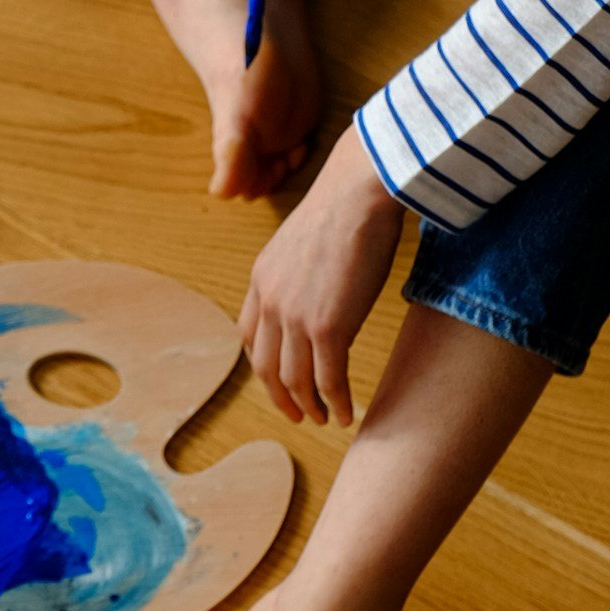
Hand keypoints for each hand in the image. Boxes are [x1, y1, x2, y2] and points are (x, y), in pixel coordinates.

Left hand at [238, 127, 404, 427]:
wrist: (358, 192)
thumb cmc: (344, 208)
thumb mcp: (301, 241)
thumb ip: (297, 272)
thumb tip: (316, 290)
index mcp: (261, 278)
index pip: (250, 336)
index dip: (263, 365)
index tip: (279, 381)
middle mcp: (271, 301)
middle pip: (266, 366)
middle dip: (281, 397)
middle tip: (299, 414)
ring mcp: (296, 316)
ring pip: (295, 380)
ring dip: (309, 406)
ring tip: (323, 418)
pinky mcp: (328, 327)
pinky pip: (328, 380)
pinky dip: (335, 402)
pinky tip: (346, 413)